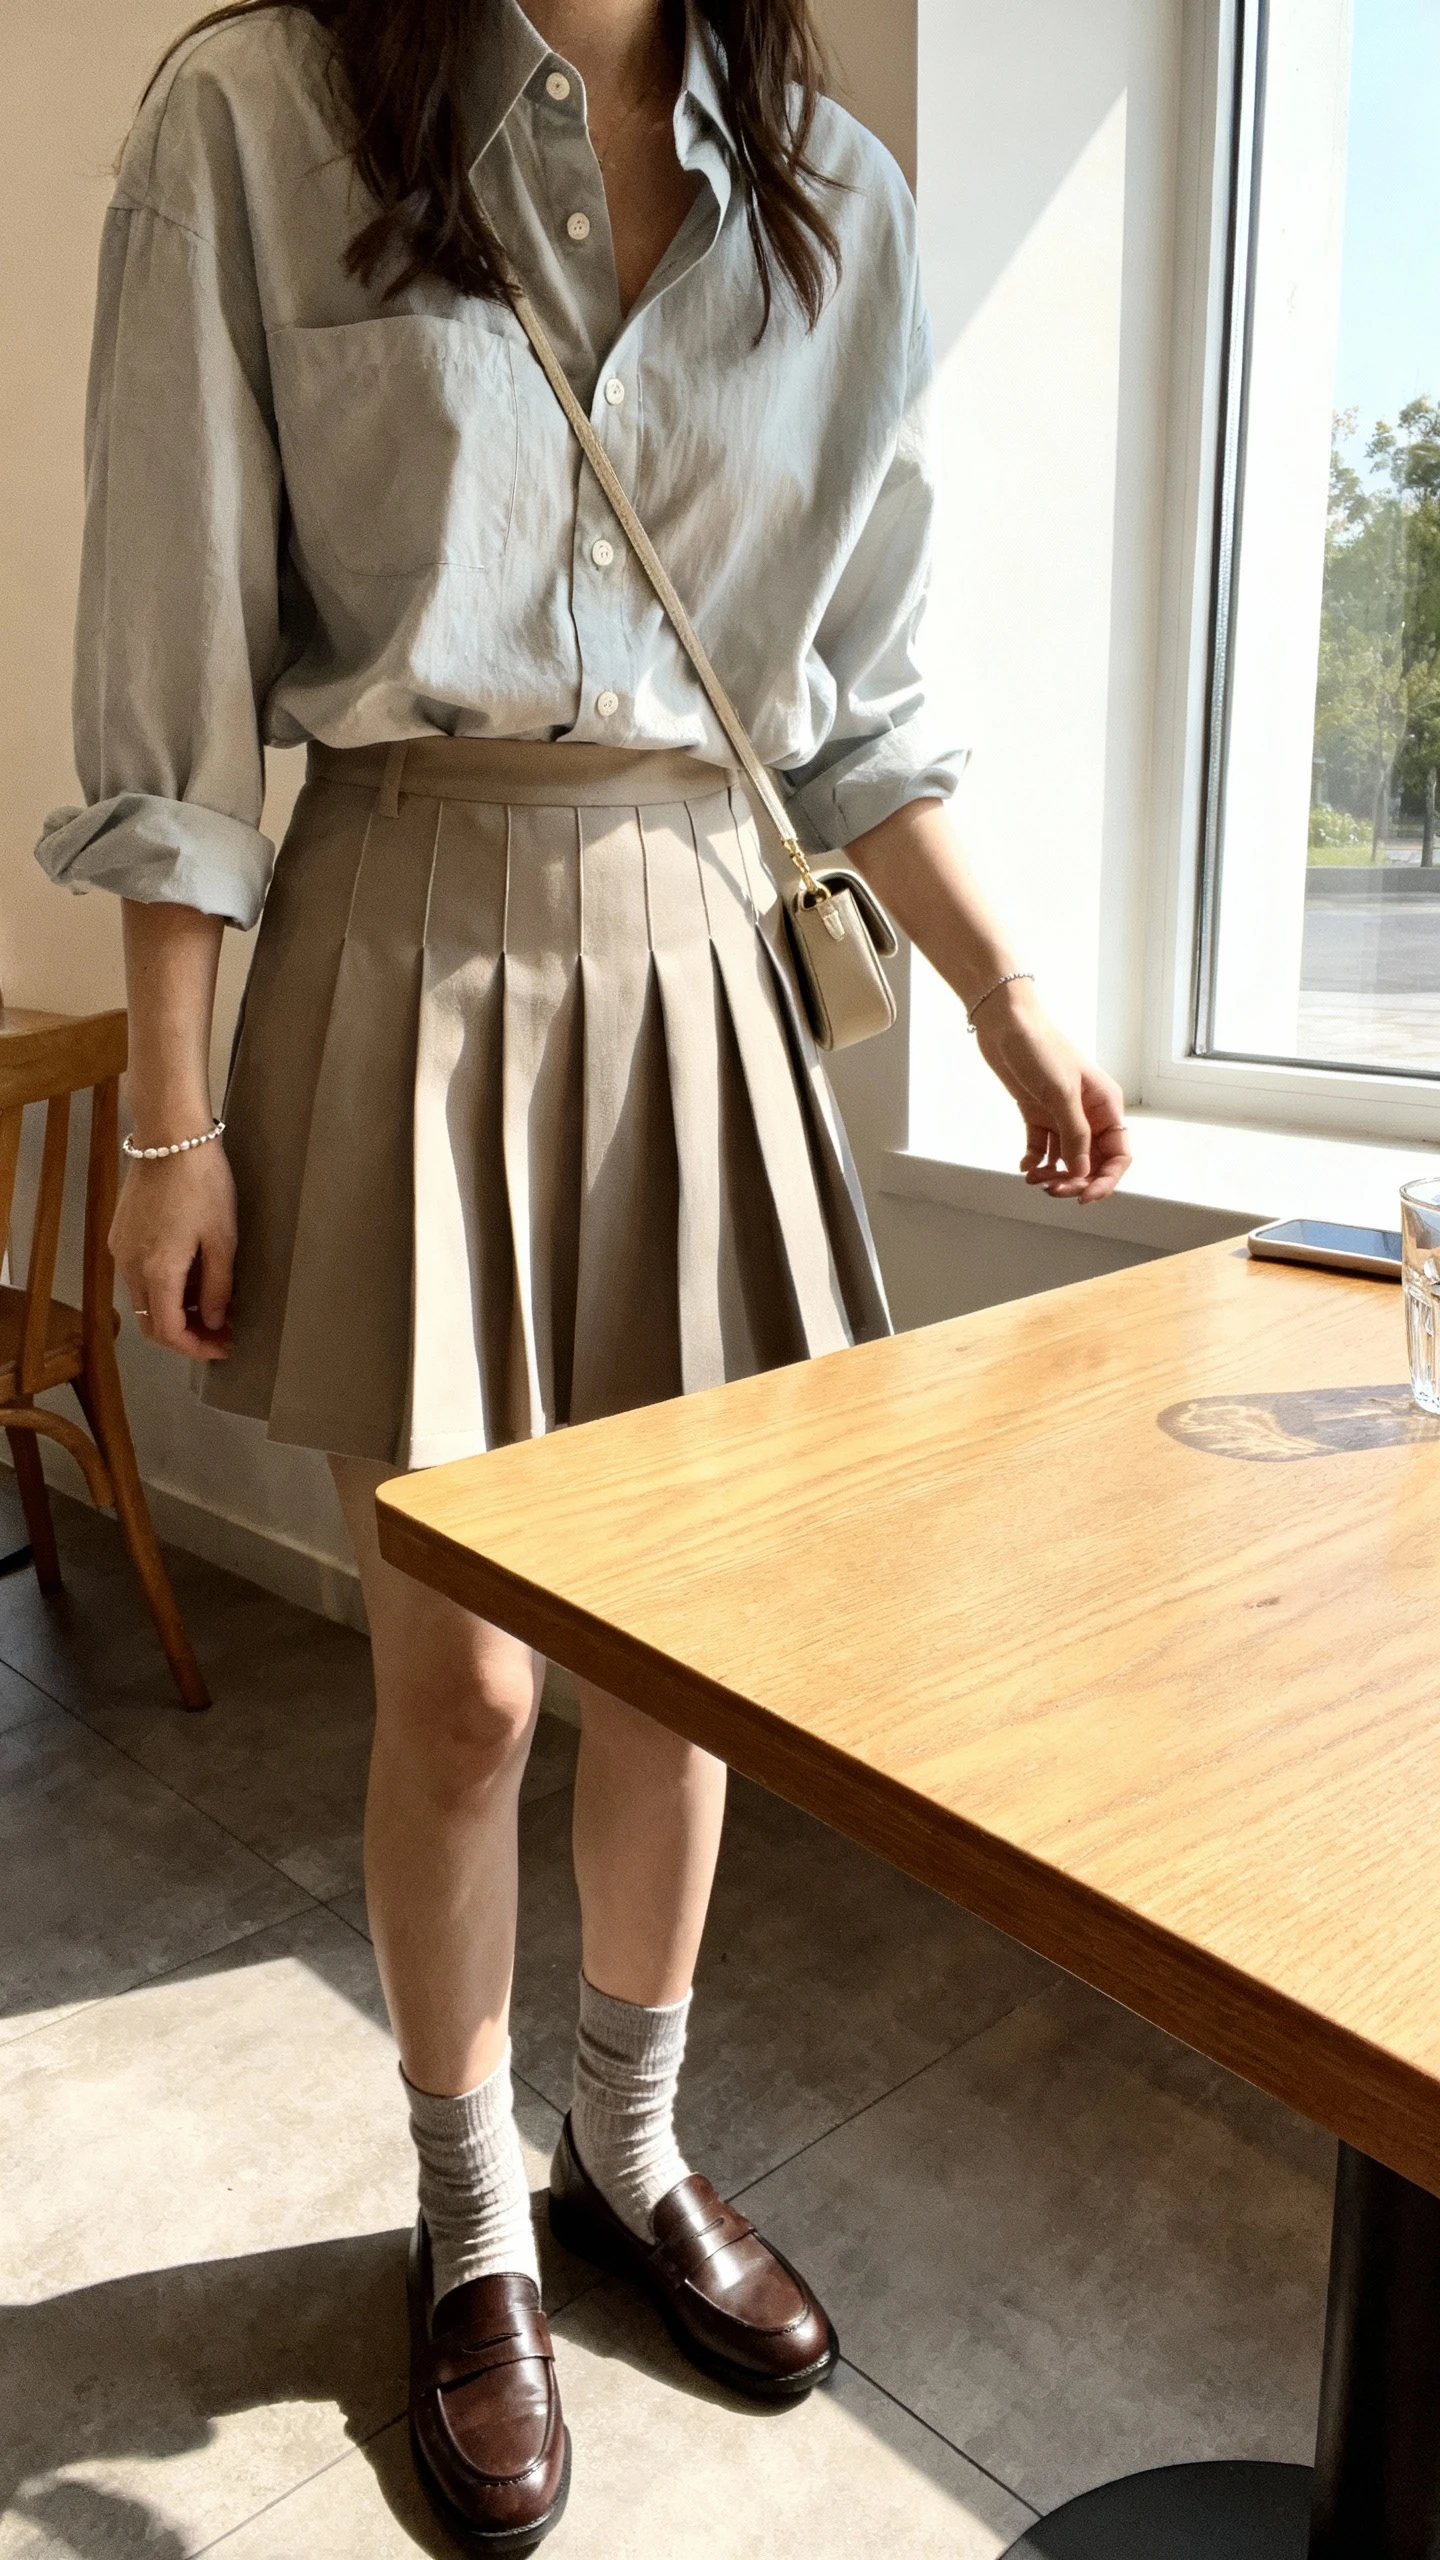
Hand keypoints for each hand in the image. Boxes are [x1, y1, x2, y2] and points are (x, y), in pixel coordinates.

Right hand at [110, 1144, 236, 1359]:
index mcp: (158, 1271)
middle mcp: (130, 1267)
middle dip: (185, 1337)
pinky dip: (162, 1290)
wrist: (169, 1137)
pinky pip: (137, 1277)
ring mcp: (120, 1250)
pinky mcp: (120, 1235)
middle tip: (219, 1333)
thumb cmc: (201, 1182)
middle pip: (150, 1323)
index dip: (197, 1348)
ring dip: (173, 1313)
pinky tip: (189, 1279)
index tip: (223, 1346)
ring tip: (210, 1306)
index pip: (169, 1332)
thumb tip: (212, 1321)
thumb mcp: (223, 1238)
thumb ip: (217, 1287)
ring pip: (143, 1302)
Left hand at [973, 981, 1130, 1202]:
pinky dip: (1035, 1161)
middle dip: (1074, 1179)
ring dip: (1052, 1173)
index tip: (1085, 1196)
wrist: (1006, 1023)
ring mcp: (1061, 1114)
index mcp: (1105, 1105)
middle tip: (1053, 1189)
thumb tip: (1083, 1172)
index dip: (1106, 1179)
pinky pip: (1041, 1147)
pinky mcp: (1037, 1113)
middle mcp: (1088, 1113)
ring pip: (1065, 1158)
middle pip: (1090, 1161)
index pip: (1117, 1154)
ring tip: (1033, 1178)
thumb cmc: (1040, 1048)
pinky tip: (1025, 1166)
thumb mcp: (1062, 1094)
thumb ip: (1075, 1135)